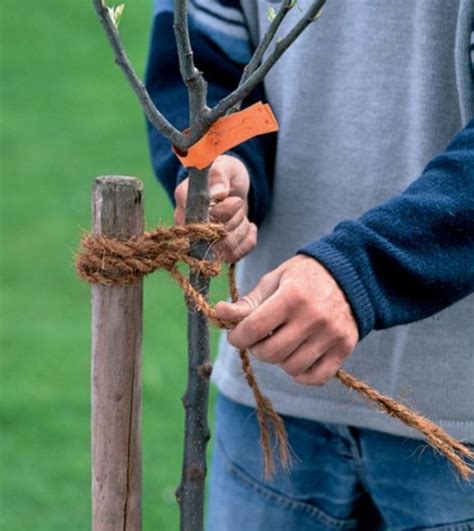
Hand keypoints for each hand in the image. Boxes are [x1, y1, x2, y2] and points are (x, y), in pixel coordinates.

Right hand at [173, 154, 256, 262]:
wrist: (232, 189)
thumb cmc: (225, 175)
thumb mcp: (225, 167)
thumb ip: (220, 176)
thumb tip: (218, 194)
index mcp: (183, 197)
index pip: (200, 213)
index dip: (223, 209)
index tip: (232, 197)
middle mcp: (186, 223)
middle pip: (216, 232)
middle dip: (235, 217)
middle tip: (237, 202)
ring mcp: (198, 240)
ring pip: (225, 246)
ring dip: (241, 229)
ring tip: (241, 215)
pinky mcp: (214, 252)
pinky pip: (234, 256)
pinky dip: (248, 241)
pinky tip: (249, 227)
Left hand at [215, 255, 358, 384]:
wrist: (348, 274)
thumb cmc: (302, 278)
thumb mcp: (273, 281)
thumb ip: (247, 302)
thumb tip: (220, 313)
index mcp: (292, 296)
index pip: (254, 328)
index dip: (237, 337)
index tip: (237, 336)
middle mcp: (314, 316)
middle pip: (270, 353)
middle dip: (256, 349)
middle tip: (259, 339)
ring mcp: (331, 334)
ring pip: (291, 368)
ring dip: (278, 360)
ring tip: (281, 343)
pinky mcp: (344, 348)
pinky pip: (315, 377)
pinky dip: (301, 374)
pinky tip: (297, 357)